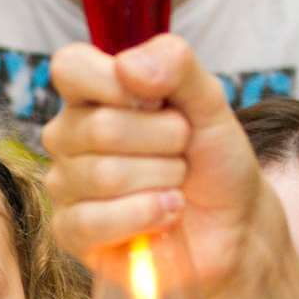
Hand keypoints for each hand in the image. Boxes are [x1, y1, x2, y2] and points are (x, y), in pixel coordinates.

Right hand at [42, 35, 291, 298]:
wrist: (233, 223)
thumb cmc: (212, 159)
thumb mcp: (209, 101)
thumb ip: (176, 65)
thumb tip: (126, 66)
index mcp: (91, 94)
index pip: (70, 67)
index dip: (116, 83)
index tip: (159, 101)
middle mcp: (68, 137)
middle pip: (101, 128)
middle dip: (165, 141)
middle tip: (183, 153)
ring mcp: (65, 186)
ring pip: (104, 176)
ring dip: (163, 180)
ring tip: (176, 186)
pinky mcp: (71, 233)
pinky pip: (92, 222)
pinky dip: (146, 216)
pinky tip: (166, 215)